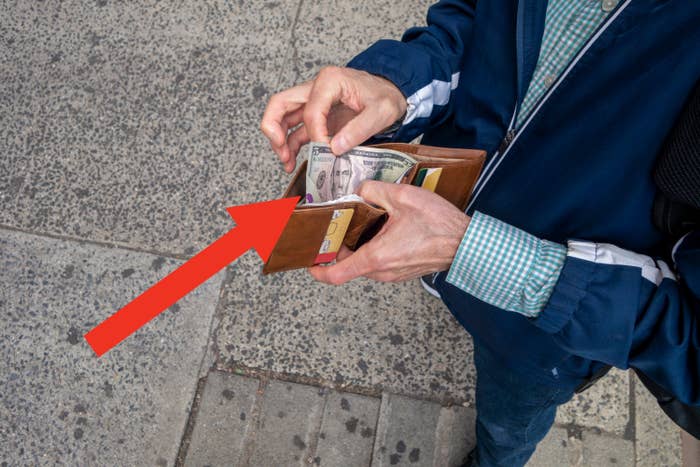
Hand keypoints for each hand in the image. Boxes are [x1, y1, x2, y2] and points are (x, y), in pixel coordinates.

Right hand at [260, 67, 406, 172]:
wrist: (392, 92)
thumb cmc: (386, 96)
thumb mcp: (381, 112)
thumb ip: (359, 129)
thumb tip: (335, 147)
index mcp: (330, 81)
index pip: (311, 111)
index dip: (316, 135)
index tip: (327, 151)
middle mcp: (315, 88)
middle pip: (281, 104)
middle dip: (274, 128)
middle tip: (280, 149)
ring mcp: (314, 102)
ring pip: (283, 116)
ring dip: (279, 139)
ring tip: (286, 161)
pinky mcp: (317, 116)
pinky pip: (296, 129)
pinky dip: (290, 144)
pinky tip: (291, 160)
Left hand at [309, 182, 469, 284]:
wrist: (466, 243)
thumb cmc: (439, 226)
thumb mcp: (402, 197)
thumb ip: (374, 191)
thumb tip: (360, 190)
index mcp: (376, 258)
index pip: (336, 274)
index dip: (317, 269)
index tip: (308, 260)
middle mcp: (382, 271)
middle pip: (347, 264)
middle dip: (337, 247)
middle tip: (334, 226)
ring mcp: (393, 274)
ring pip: (363, 263)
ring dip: (356, 246)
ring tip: (357, 222)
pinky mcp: (402, 270)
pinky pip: (378, 262)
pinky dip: (371, 248)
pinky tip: (378, 227)